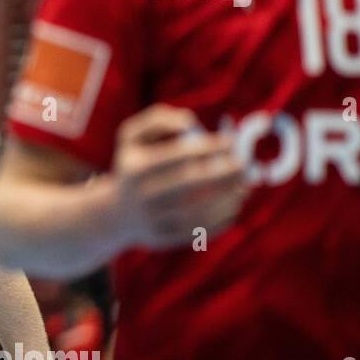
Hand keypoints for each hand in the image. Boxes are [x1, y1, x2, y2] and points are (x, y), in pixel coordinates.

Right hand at [111, 104, 248, 249]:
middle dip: (222, 173)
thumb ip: (158, 120)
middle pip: (188, 183)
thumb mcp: (131, 137)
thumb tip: (190, 123)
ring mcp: (149, 220)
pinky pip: (196, 232)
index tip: (230, 142)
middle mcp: (139, 196)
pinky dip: (220, 221)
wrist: (114, 213)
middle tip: (244, 165)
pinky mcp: (160, 240)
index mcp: (134, 168)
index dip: (207, 148)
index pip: (176, 155)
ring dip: (226, 200)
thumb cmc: (133, 165)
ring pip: (196, 212)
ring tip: (244, 188)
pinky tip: (233, 206)